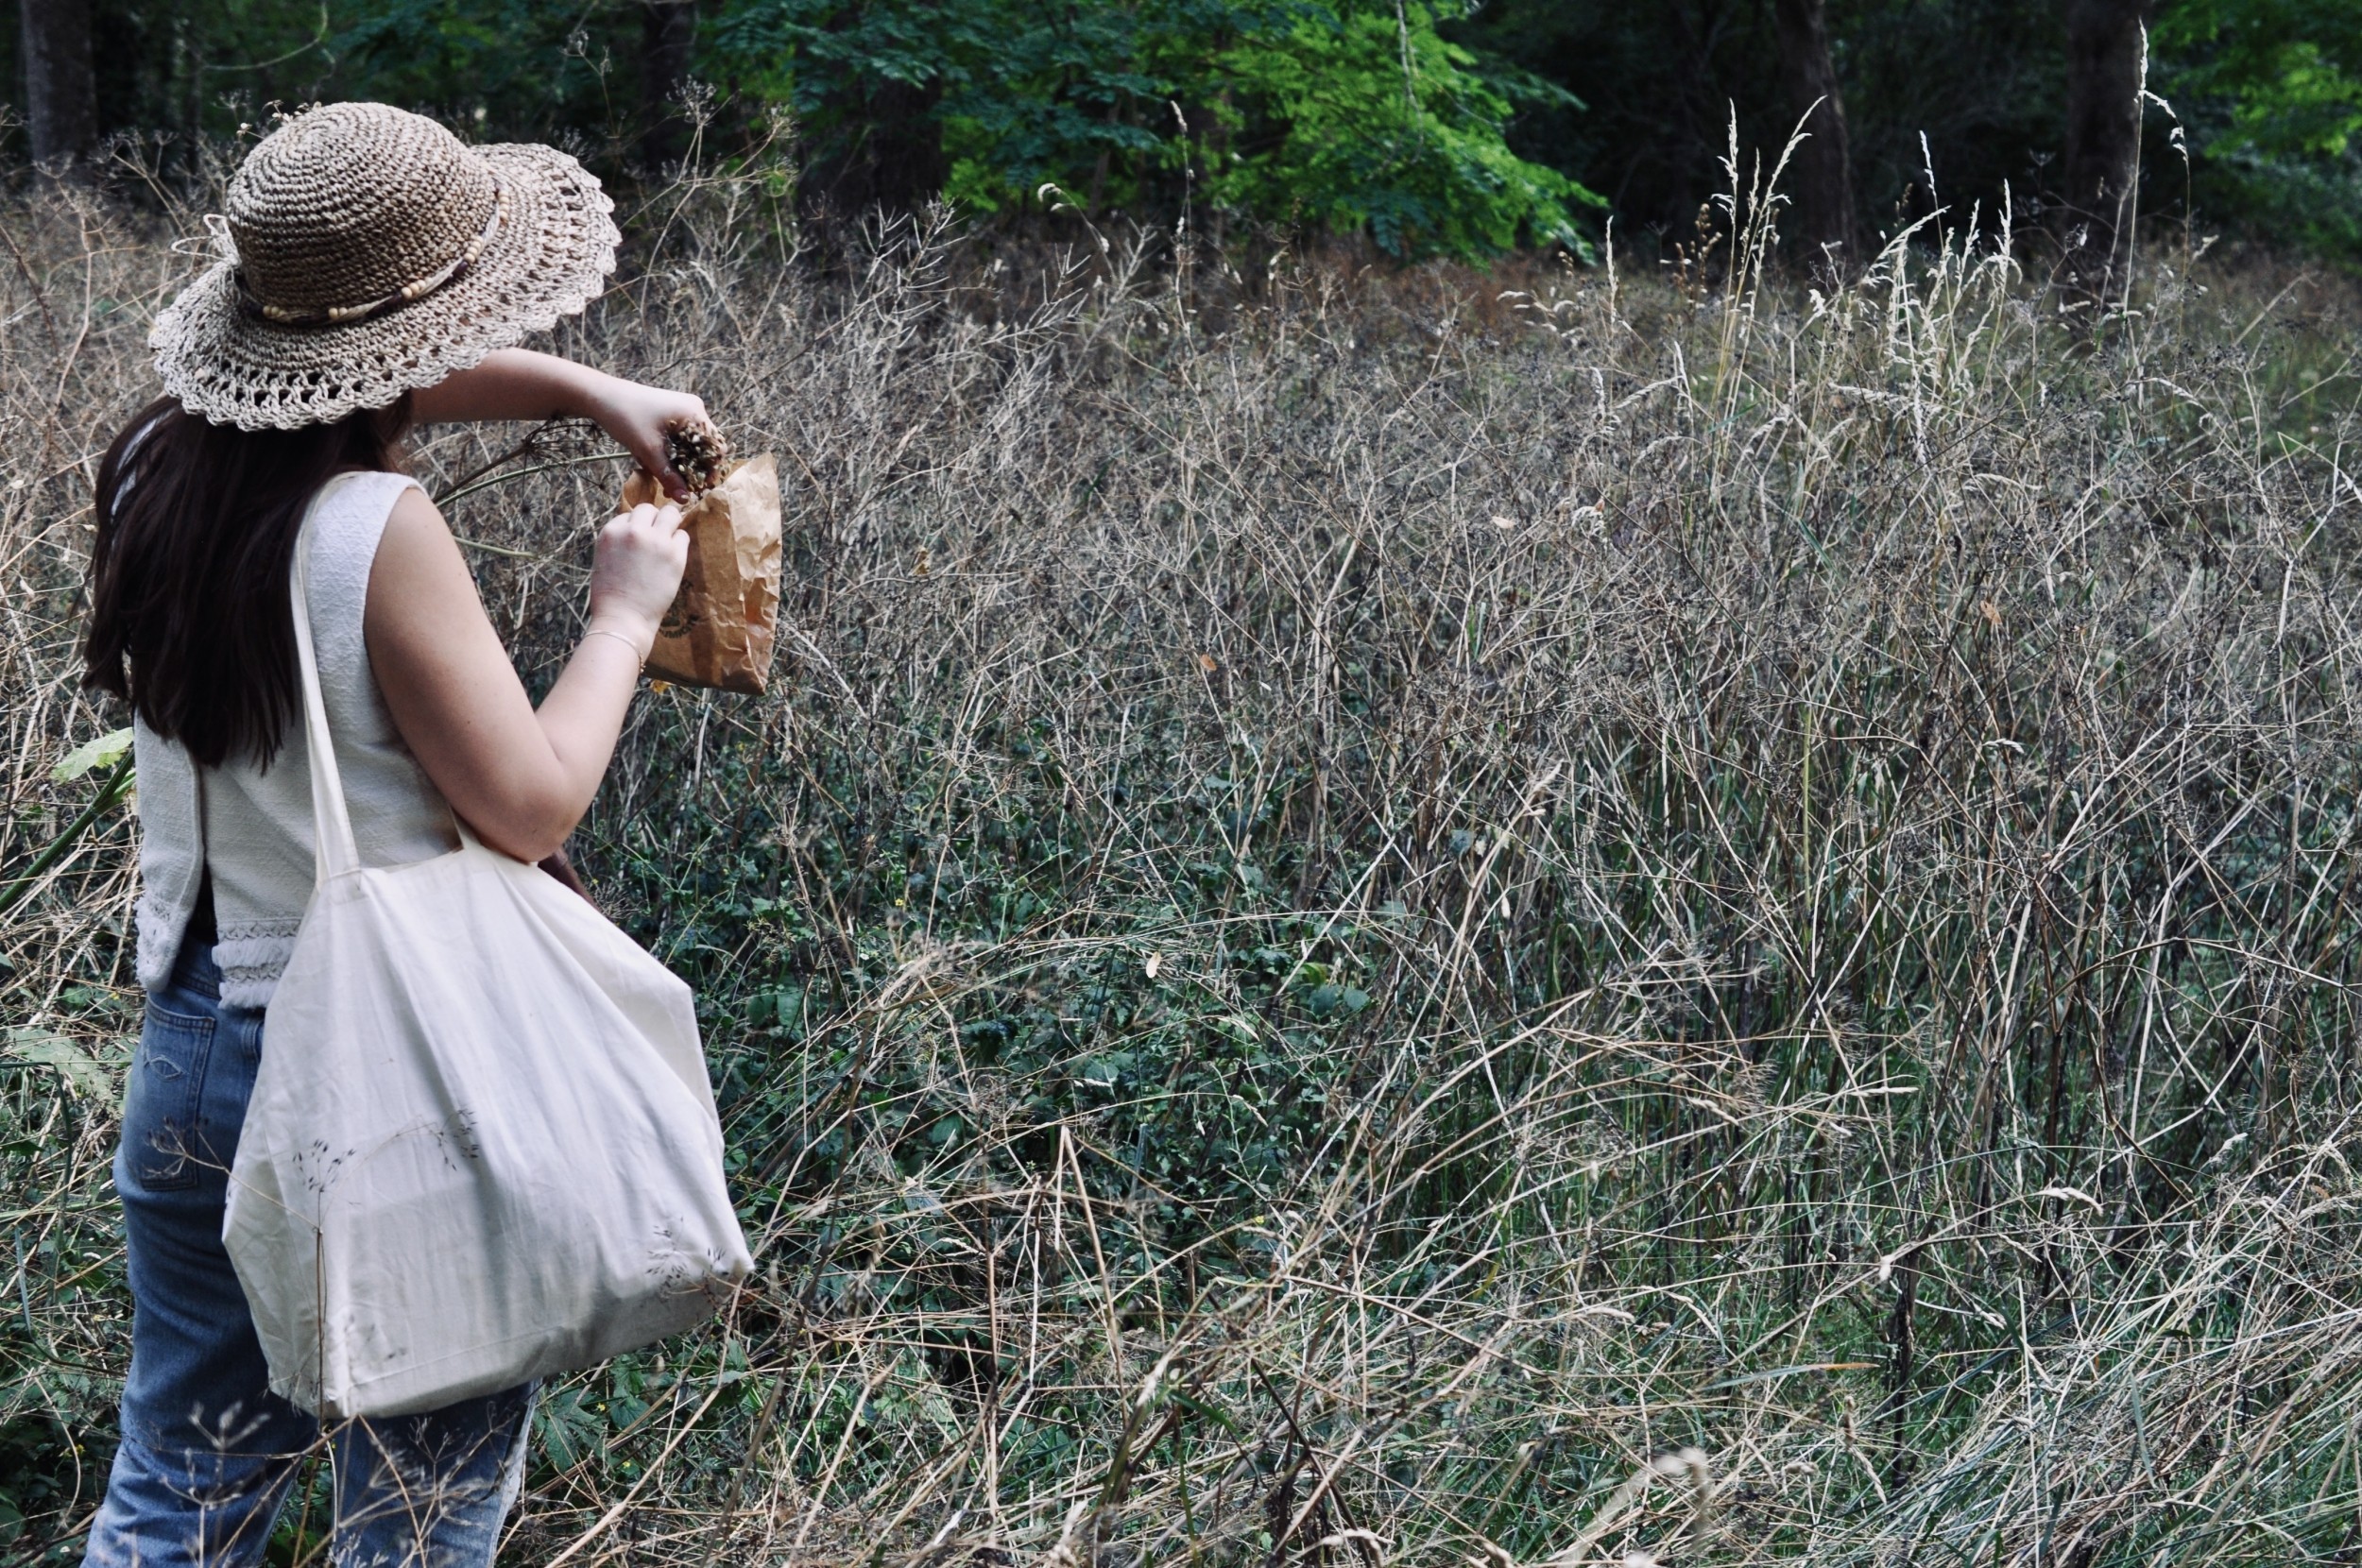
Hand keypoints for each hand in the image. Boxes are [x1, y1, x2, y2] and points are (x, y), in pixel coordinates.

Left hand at [583, 378, 714, 501]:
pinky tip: (655, 462)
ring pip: (690, 445)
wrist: (601, 396)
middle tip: (676, 488)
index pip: (716, 448)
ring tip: (662, 477)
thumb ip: (669, 477)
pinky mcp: (670, 414)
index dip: (710, 471)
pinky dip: (670, 453)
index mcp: (695, 413)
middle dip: (691, 470)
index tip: (696, 489)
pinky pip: (679, 439)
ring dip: (679, 463)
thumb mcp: (649, 451)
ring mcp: (682, 410)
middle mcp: (694, 410)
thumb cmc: (626, 417)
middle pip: (704, 448)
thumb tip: (685, 500)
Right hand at [585, 502, 688, 652]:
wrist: (623, 617)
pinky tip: (673, 557)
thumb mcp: (604, 558)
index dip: (635, 527)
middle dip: (653, 520)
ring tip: (668, 539)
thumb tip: (635, 529)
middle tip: (656, 536)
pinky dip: (679, 543)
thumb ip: (618, 541)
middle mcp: (633, 531)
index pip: (628, 515)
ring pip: (670, 513)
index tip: (637, 542)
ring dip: (671, 523)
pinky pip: (683, 535)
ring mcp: (655, 541)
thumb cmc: (611, 594)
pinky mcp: (674, 554)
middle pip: (649, 508)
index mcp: (611, 532)